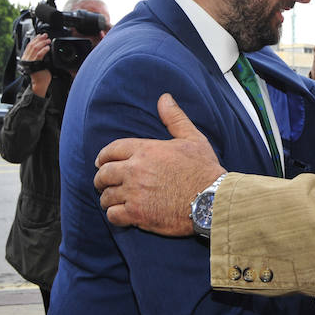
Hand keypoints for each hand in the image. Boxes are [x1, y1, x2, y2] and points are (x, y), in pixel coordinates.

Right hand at [22, 34, 51, 96]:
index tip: (40, 35)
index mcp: (26, 58)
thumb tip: (43, 48)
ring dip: (42, 43)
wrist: (40, 84)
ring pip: (35, 48)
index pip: (29, 45)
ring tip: (48, 40)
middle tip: (45, 36)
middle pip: (32, 45)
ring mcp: (30, 61)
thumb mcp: (39, 63)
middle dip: (39, 39)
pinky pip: (39, 54)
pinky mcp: (35, 64)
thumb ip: (39, 56)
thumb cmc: (40, 74)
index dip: (35, 39)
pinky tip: (48, 47)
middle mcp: (26, 59)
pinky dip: (44, 50)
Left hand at [94, 93, 225, 235]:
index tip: (101, 162)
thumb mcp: (192, 138)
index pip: (111, 150)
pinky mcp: (138, 215)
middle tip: (103, 184)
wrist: (212, 200)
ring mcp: (135, 194)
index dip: (103, 157)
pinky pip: (113, 215)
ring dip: (108, 198)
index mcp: (146, 150)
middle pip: (104, 174)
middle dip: (101, 179)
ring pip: (106, 196)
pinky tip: (121, 215)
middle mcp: (136, 171)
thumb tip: (164, 98)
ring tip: (113, 200)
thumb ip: (174, 118)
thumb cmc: (204, 169)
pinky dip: (115, 215)